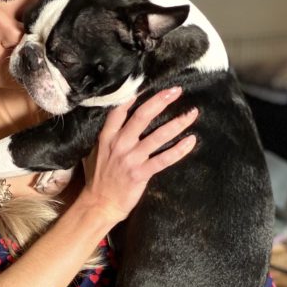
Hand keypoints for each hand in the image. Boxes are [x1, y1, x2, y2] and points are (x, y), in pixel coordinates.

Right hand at [81, 87, 196, 222]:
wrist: (100, 204)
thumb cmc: (98, 178)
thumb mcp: (94, 152)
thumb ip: (104, 136)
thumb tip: (113, 119)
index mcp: (107, 137)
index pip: (119, 110)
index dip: (133, 95)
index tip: (148, 82)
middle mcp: (119, 144)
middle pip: (142, 116)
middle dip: (160, 101)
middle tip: (176, 90)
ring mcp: (130, 159)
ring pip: (157, 136)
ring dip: (177, 123)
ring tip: (192, 113)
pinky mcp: (141, 173)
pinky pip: (163, 159)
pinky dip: (179, 150)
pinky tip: (191, 141)